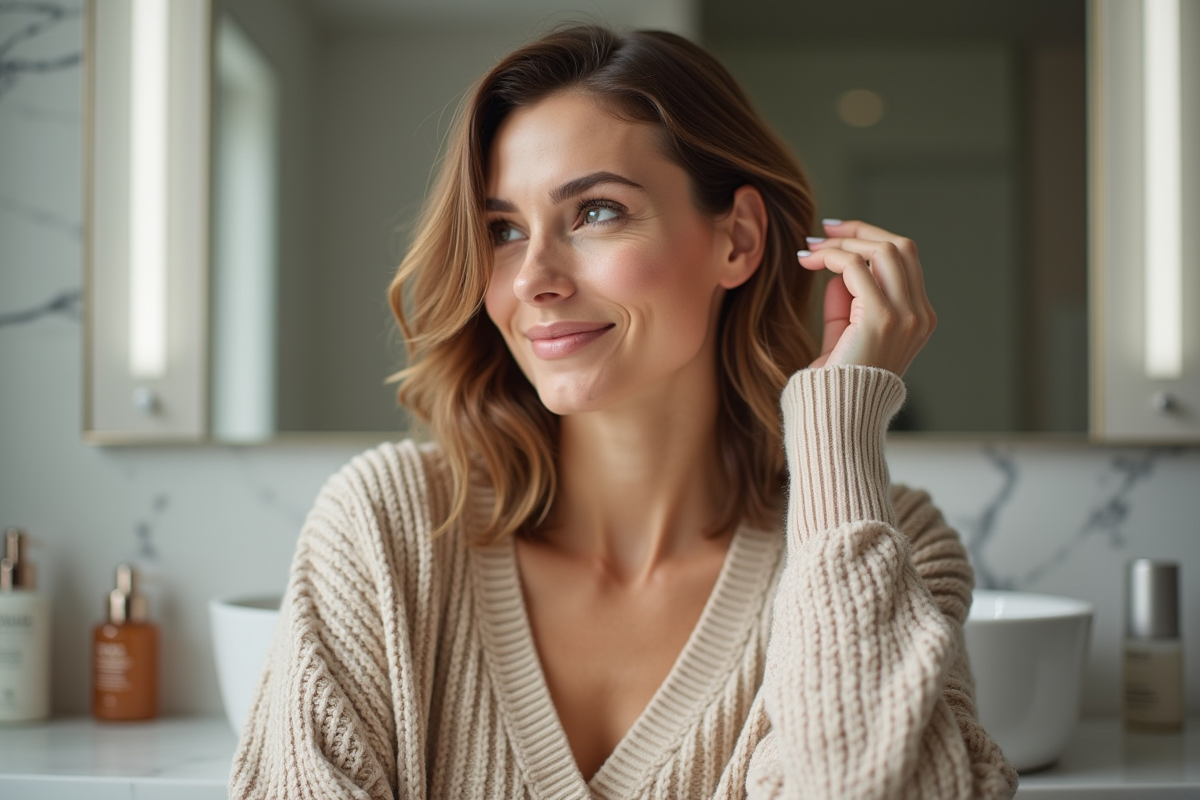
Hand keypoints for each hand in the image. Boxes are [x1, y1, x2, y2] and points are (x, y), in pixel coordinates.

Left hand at [797, 219, 935, 375]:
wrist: (835, 414)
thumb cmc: (836, 380)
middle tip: (823, 231)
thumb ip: (847, 301)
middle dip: (860, 231)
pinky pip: (857, 266)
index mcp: (919, 318)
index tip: (835, 235)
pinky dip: (831, 256)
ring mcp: (906, 316)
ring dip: (844, 242)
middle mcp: (920, 315)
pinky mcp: (882, 318)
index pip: (904, 261)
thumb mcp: (845, 333)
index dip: (871, 240)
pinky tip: (809, 261)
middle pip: (900, 247)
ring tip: (812, 248)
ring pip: (883, 249)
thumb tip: (838, 267)